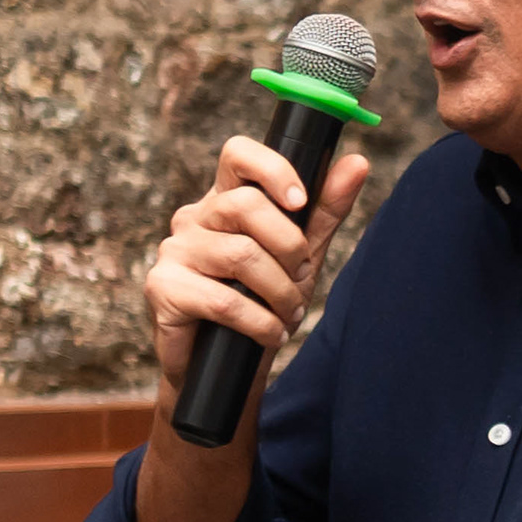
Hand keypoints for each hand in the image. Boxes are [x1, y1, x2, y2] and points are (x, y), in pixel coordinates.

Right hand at [145, 135, 373, 409]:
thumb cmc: (263, 302)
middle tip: (302, 275)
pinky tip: (270, 334)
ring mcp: (174, 251)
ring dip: (281, 292)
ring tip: (288, 314)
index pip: (238, 155)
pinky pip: (223, 301)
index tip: (301, 201)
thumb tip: (358, 162)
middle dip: (290, 246)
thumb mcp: (303, 254)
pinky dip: (260, 323)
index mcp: (225, 200)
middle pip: (245, 205)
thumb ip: (325, 210)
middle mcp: (194, 218)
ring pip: (241, 255)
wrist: (229, 367)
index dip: (272, 170)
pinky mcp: (163, 289)